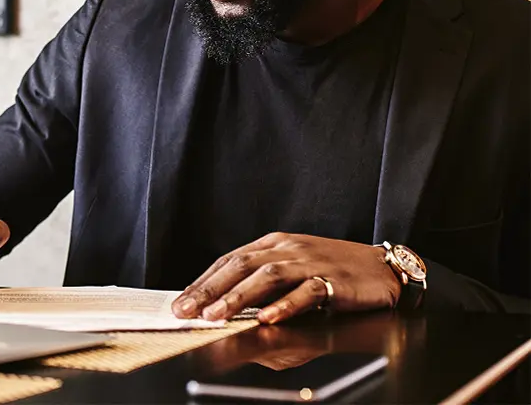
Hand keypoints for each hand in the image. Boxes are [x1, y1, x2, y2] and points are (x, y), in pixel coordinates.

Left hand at [171, 233, 400, 324]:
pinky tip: (268, 317)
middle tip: (186, 310)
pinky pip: (306, 292)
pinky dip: (285, 305)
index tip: (181, 301)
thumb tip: (226, 305)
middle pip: (241, 265)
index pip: (229, 260)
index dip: (203, 280)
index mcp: (273, 243)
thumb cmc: (332, 270)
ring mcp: (309, 262)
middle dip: (209, 289)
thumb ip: (261, 283)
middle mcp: (287, 248)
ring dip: (238, 297)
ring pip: (267, 276)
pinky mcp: (333, 280)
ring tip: (215, 315)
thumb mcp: (291, 269)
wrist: (381, 268)